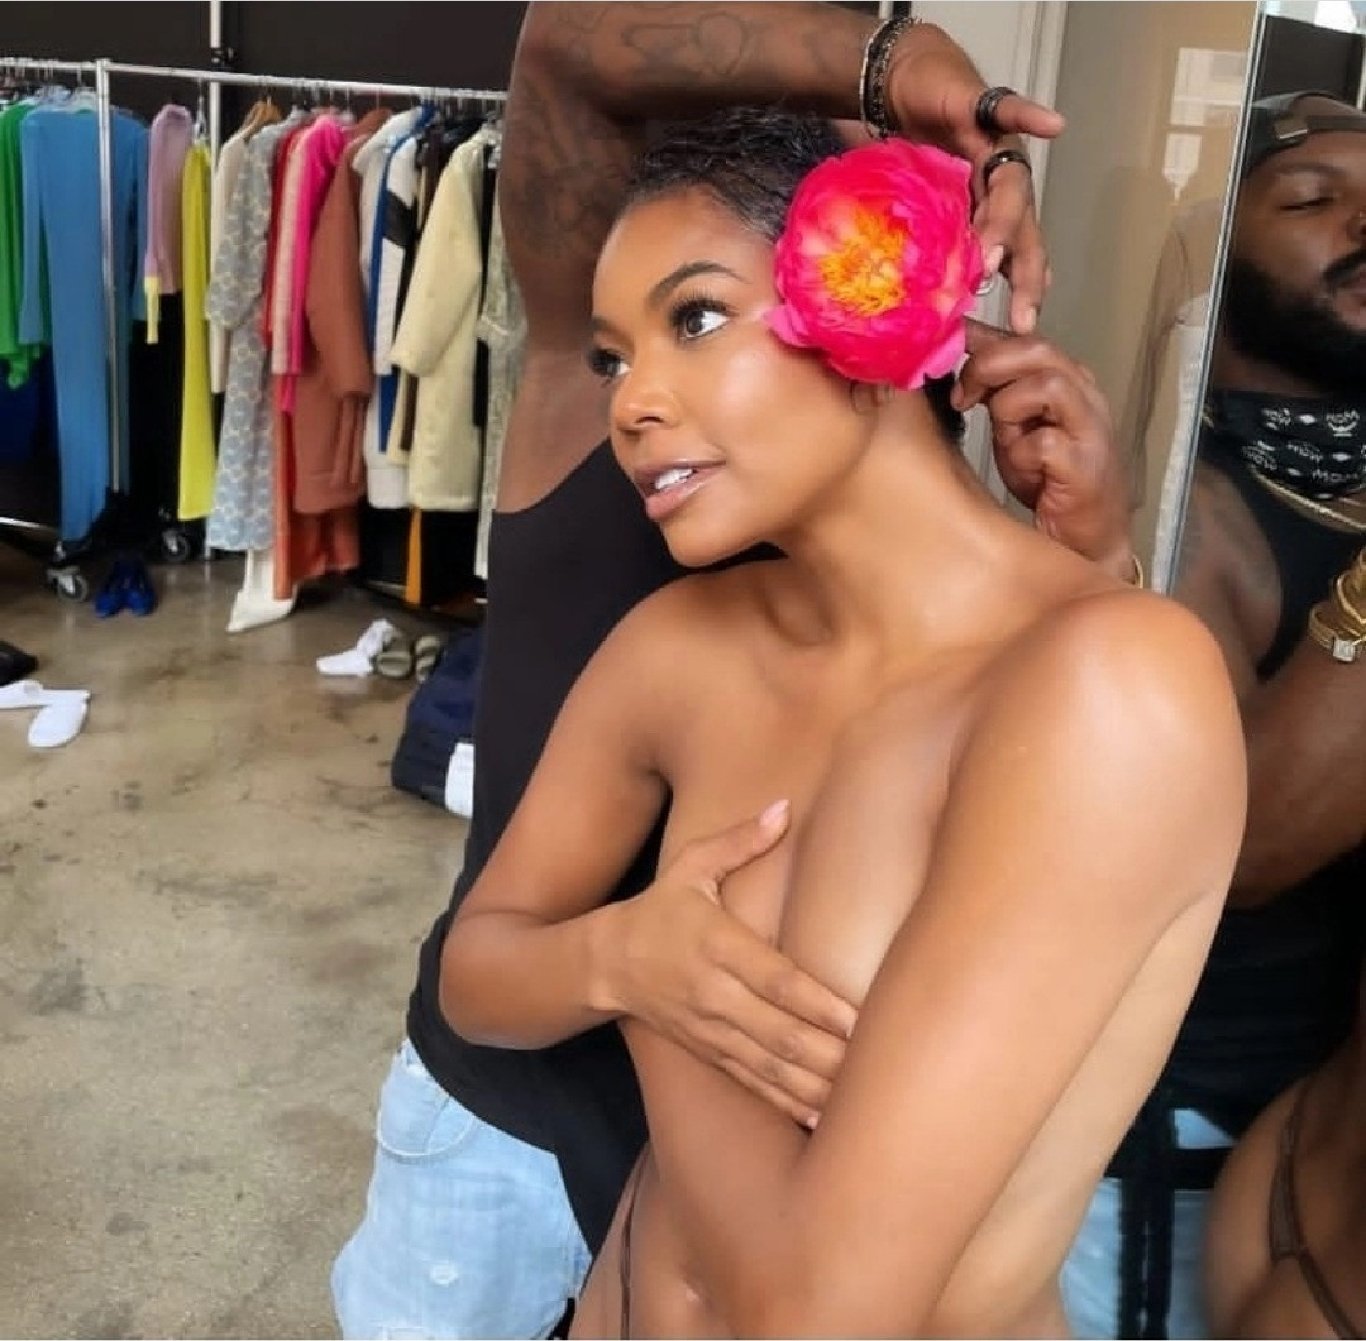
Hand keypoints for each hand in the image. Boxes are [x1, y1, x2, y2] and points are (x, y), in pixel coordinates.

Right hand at [608, 800, 856, 1126]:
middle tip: (881, 1072)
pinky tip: (825, 1121)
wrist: (604, 964)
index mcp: (718, 946)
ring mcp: (712, 1032)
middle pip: (780, 1034)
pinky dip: (789, 1104)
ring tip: (864, 1107)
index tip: (860, 1020)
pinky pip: (755, 1085)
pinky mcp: (710, 1055)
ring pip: (772, 1068)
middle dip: (830, 1056)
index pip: (776, 980)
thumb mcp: (691, 865)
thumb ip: (740, 841)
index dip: (818, 1003)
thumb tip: (784, 808)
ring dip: (817, 1088)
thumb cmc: (659, 909)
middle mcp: (716, 995)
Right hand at [886, 23, 1064, 332]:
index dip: (1022, 290)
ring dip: (1005, 222)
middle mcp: (1002, 183)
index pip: (1015, 256)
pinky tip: (1055, 125)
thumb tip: (916, 302)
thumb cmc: (910, 152)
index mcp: (991, 213)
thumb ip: (924, 247)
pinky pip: (1007, 110)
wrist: (903, 87)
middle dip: (1025, 274)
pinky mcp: (980, 108)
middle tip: (1022, 314)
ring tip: (991, 256)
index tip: (1022, 329)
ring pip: (1011, 188)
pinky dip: (1030, 116)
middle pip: (1024, 231)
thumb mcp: (917, 211)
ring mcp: (995, 147)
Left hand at [954, 320, 1135, 575]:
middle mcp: (1083, 393)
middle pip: (1036, 349)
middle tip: (962, 398)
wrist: (1085, 535)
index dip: (980, 337)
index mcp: (1064, 377)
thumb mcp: (1010, 425)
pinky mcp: (1086, 465)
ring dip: (1008, 408)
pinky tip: (1022, 470)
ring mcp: (1089, 428)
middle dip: (986, 366)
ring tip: (1002, 436)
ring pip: (1046, 385)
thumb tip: (947, 356)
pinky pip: (1045, 442)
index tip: (945, 352)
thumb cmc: (1047, 479)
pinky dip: (1021, 454)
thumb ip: (990, 390)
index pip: (1022, 336)